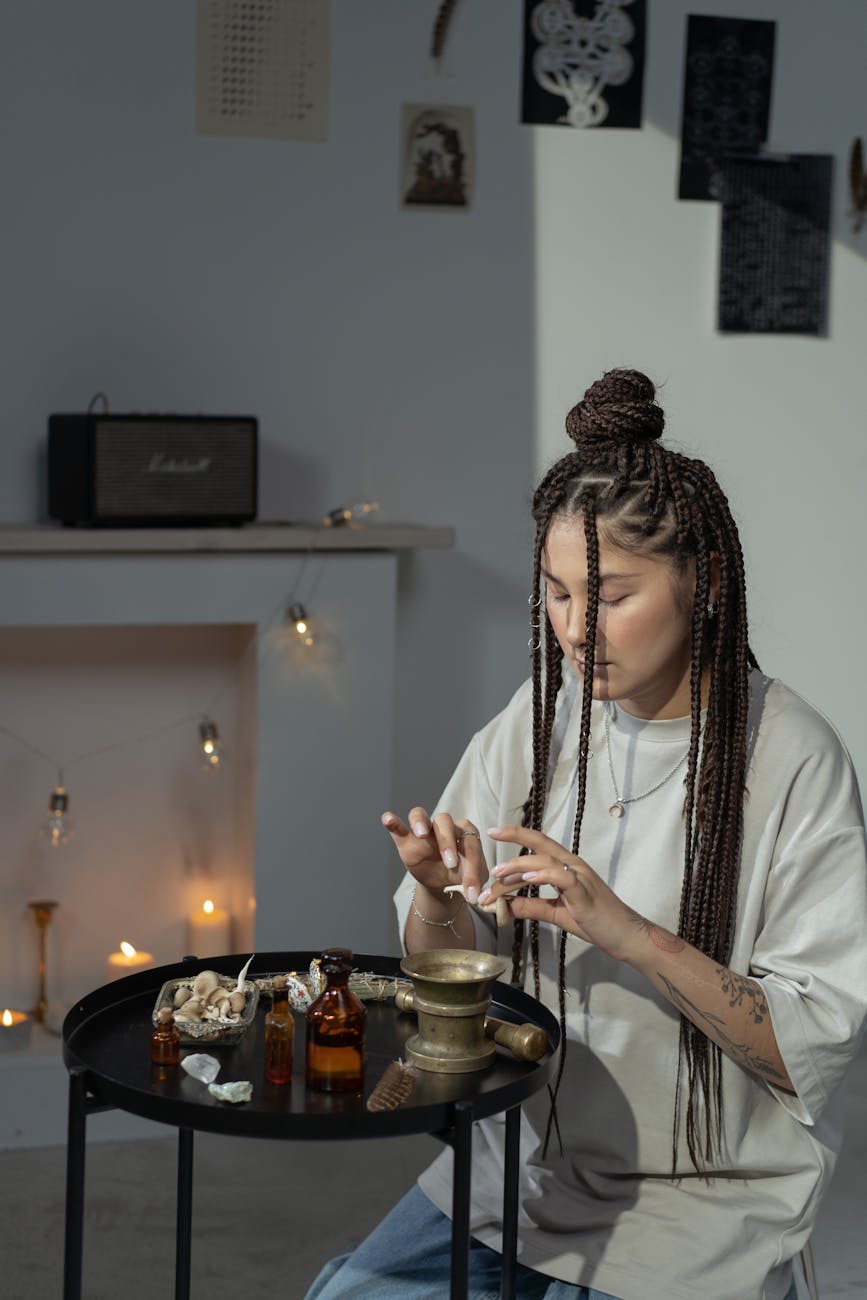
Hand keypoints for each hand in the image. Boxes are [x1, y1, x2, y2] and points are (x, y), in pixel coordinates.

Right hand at [380, 807, 487, 902]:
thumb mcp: (472, 880)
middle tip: (450, 864)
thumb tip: (476, 896)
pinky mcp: (406, 840)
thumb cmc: (462, 876)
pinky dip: (392, 822)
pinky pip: (398, 827)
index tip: (471, 890)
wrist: (445, 885)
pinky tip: (388, 819)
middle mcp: (445, 826)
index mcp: (466, 832)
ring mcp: (424, 831)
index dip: (472, 865)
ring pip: (420, 814)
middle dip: (448, 843)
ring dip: (420, 822)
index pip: (469, 843)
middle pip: (445, 822)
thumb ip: (475, 882)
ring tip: (421, 833)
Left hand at [479, 825, 636, 959]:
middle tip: (490, 857)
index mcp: (567, 867)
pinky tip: (527, 878)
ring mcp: (580, 877)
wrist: (625, 936)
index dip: (517, 834)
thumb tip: (507, 904)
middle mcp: (573, 865)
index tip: (493, 831)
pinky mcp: (584, 893)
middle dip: (513, 842)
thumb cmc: (595, 922)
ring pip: (545, 861)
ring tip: (499, 875)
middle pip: (540, 844)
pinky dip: (544, 875)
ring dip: (519, 866)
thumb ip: (533, 906)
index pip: (539, 844)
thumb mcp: (557, 913)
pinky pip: (562, 878)